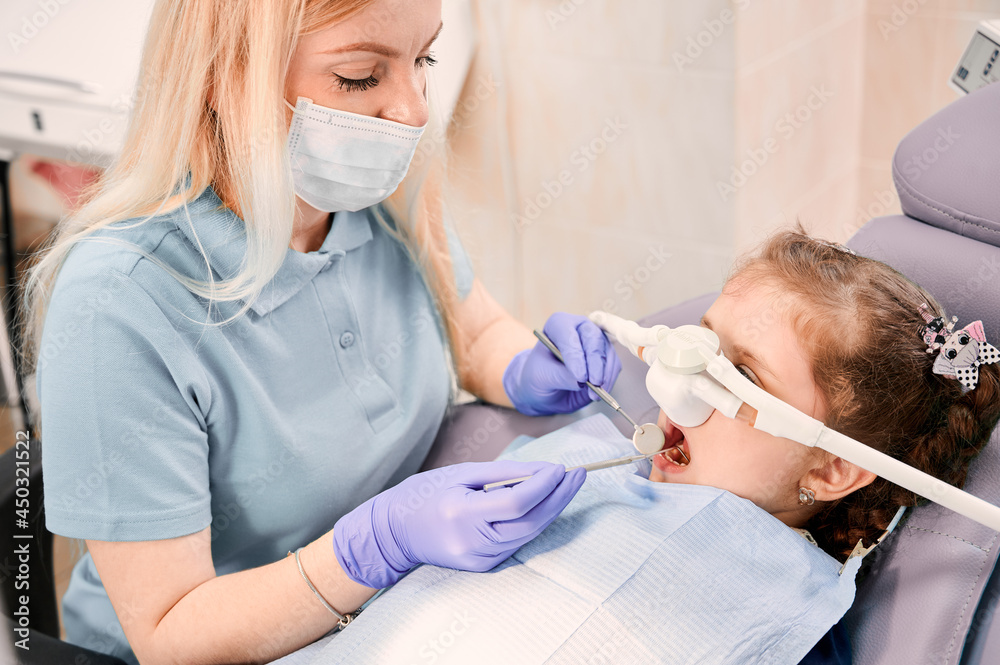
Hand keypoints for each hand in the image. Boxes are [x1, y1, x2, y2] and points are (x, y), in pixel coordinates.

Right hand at [333, 460, 585, 587]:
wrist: (394, 532)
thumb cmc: (425, 494)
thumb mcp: (461, 473)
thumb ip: (504, 473)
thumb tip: (544, 471)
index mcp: (462, 514)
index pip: (517, 502)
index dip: (544, 486)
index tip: (561, 467)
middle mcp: (472, 543)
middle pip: (530, 522)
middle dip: (559, 498)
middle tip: (579, 475)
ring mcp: (478, 560)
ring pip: (528, 534)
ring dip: (552, 509)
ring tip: (568, 485)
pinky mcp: (483, 566)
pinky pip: (517, 542)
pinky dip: (534, 521)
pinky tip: (546, 503)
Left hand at [503, 312, 621, 415]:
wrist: (546, 388)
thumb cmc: (539, 375)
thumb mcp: (541, 376)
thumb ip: (560, 376)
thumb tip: (581, 381)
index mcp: (559, 324)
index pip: (569, 333)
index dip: (575, 353)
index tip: (579, 375)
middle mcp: (580, 329)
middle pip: (594, 338)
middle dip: (595, 362)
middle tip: (593, 381)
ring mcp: (595, 342)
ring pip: (607, 352)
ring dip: (604, 374)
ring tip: (595, 391)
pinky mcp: (605, 358)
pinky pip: (614, 366)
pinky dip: (609, 380)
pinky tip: (600, 392)